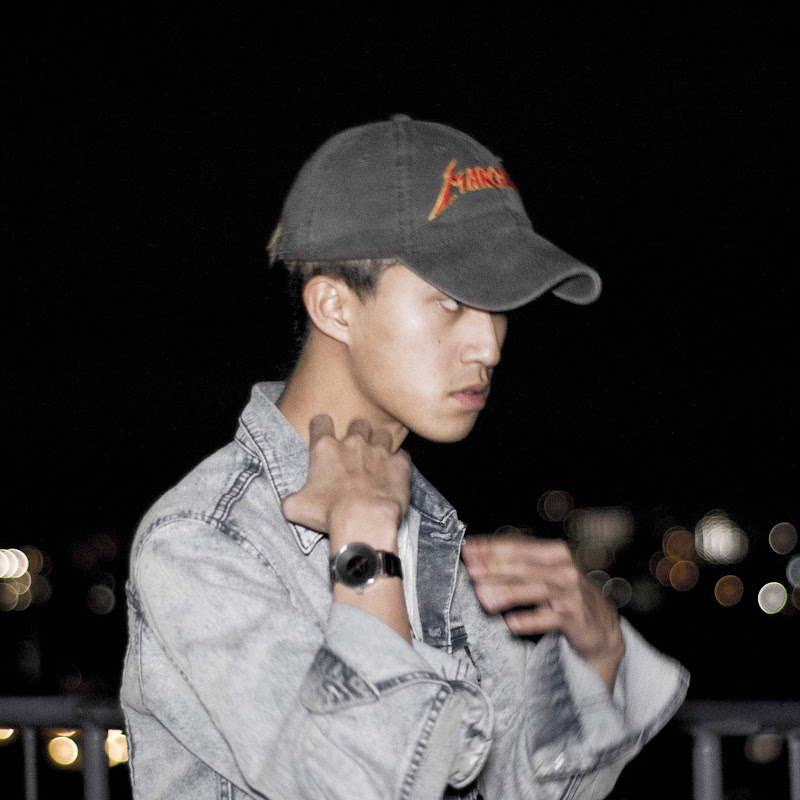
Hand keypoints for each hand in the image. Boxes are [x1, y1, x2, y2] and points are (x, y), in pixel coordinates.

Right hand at [281, 415, 410, 550]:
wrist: (364, 520)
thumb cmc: (328, 513)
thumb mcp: (296, 508)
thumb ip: (291, 499)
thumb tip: (290, 502)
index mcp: (326, 449)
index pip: (321, 422)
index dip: (322, 426)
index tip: (324, 434)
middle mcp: (353, 443)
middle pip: (357, 424)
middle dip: (357, 433)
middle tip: (356, 450)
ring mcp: (379, 452)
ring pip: (382, 434)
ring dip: (380, 444)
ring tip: (378, 460)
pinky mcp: (399, 465)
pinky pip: (402, 456)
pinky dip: (399, 463)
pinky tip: (395, 474)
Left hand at [461, 534, 624, 690]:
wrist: (602, 626)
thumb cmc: (566, 595)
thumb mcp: (546, 575)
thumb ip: (518, 566)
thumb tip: (479, 561)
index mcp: (554, 553)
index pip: (518, 546)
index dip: (492, 547)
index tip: (468, 548)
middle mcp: (564, 569)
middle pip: (525, 566)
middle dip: (496, 567)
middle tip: (472, 570)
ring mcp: (571, 593)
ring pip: (536, 589)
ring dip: (508, 592)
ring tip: (484, 596)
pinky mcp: (576, 618)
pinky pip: (551, 618)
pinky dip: (531, 620)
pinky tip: (511, 623)